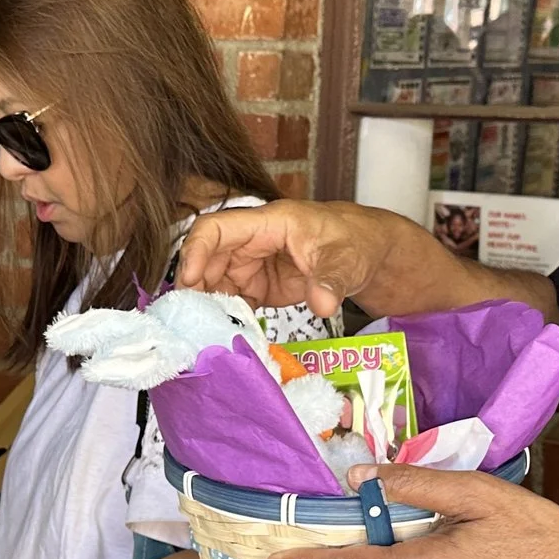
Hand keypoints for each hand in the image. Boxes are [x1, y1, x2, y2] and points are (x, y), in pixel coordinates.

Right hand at [176, 200, 426, 316]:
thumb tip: (322, 304)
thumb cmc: (358, 242)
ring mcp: (254, 264)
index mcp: (270, 223)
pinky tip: (224, 335)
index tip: (187, 282)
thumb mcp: (347, 259)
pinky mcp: (260, 286)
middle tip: (190, 319)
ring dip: (207, 305)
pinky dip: (226, 317)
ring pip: (215, 281)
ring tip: (204, 331)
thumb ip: (332, 280)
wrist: (371, 255)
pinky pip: (232, 299)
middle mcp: (254, 241)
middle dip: (195, 286)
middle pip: (207, 258)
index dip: (195, 251)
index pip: (217, 228)